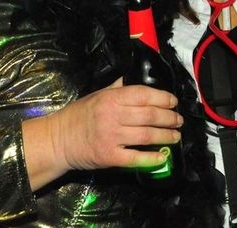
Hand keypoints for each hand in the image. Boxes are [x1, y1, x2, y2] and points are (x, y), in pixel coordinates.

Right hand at [49, 79, 182, 171]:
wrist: (57, 140)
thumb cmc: (79, 115)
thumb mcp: (97, 95)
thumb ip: (117, 88)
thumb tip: (134, 78)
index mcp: (111, 98)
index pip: (144, 95)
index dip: (163, 98)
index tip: (174, 102)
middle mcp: (113, 116)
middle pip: (150, 115)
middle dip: (169, 118)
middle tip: (179, 120)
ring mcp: (112, 137)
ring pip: (147, 135)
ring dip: (166, 136)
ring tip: (176, 136)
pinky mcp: (109, 157)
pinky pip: (136, 158)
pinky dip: (152, 158)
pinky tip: (163, 156)